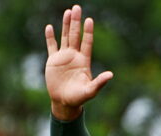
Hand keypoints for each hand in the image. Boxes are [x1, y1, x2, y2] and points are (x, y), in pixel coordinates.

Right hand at [44, 4, 113, 120]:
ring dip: (66, 25)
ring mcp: (64, 57)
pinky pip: (51, 46)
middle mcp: (74, 56)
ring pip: (65, 37)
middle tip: (77, 8)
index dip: (88, 32)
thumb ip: (99, 82)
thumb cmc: (79, 98)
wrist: (64, 102)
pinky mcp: (53, 61)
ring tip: (68, 12)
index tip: (89, 20)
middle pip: (76, 35)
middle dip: (76, 22)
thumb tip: (111, 75)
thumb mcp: (90, 91)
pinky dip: (50, 37)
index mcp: (84, 61)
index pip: (87, 42)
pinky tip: (50, 27)